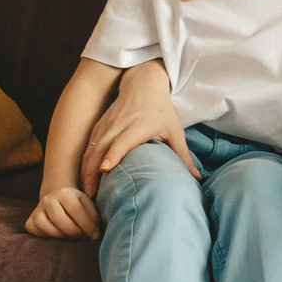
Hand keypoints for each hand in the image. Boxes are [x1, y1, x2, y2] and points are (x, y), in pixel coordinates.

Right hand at [26, 186, 99, 239]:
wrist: (58, 200)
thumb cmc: (77, 205)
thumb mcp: (88, 206)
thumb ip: (94, 218)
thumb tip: (95, 235)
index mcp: (65, 193)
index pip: (75, 209)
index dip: (87, 225)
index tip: (95, 236)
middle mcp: (48, 199)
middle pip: (58, 218)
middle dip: (74, 232)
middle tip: (83, 239)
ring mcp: (37, 210)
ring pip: (45, 226)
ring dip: (62, 237)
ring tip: (73, 239)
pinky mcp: (30, 221)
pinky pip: (36, 233)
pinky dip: (48, 238)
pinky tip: (59, 237)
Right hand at [81, 74, 194, 195]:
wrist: (142, 85)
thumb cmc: (161, 111)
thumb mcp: (175, 131)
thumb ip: (183, 155)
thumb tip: (198, 179)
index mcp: (137, 126)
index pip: (121, 142)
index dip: (112, 155)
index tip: (105, 169)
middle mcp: (118, 126)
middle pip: (100, 149)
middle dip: (92, 172)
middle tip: (91, 196)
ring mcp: (105, 126)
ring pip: (90, 150)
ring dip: (85, 171)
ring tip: (86, 193)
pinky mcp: (98, 127)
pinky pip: (88, 147)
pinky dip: (84, 163)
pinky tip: (85, 179)